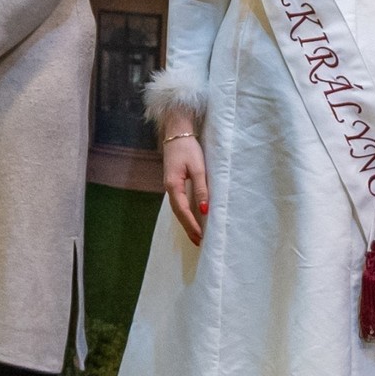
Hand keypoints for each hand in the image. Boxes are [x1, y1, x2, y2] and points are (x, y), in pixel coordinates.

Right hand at [160, 111, 207, 244]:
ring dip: (186, 222)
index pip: (182, 210)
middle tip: (198, 242)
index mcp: (173, 185)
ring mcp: (170, 186)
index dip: (191, 224)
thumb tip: (204, 209)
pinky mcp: (174, 183)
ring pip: (178, 208)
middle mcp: (169, 188)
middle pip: (178, 212)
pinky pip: (179, 202)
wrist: (177, 133)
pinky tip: (191, 218)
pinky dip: (185, 213)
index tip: (200, 236)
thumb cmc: (188, 148)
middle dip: (188, 227)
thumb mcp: (198, 168)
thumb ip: (201, 188)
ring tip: (195, 235)